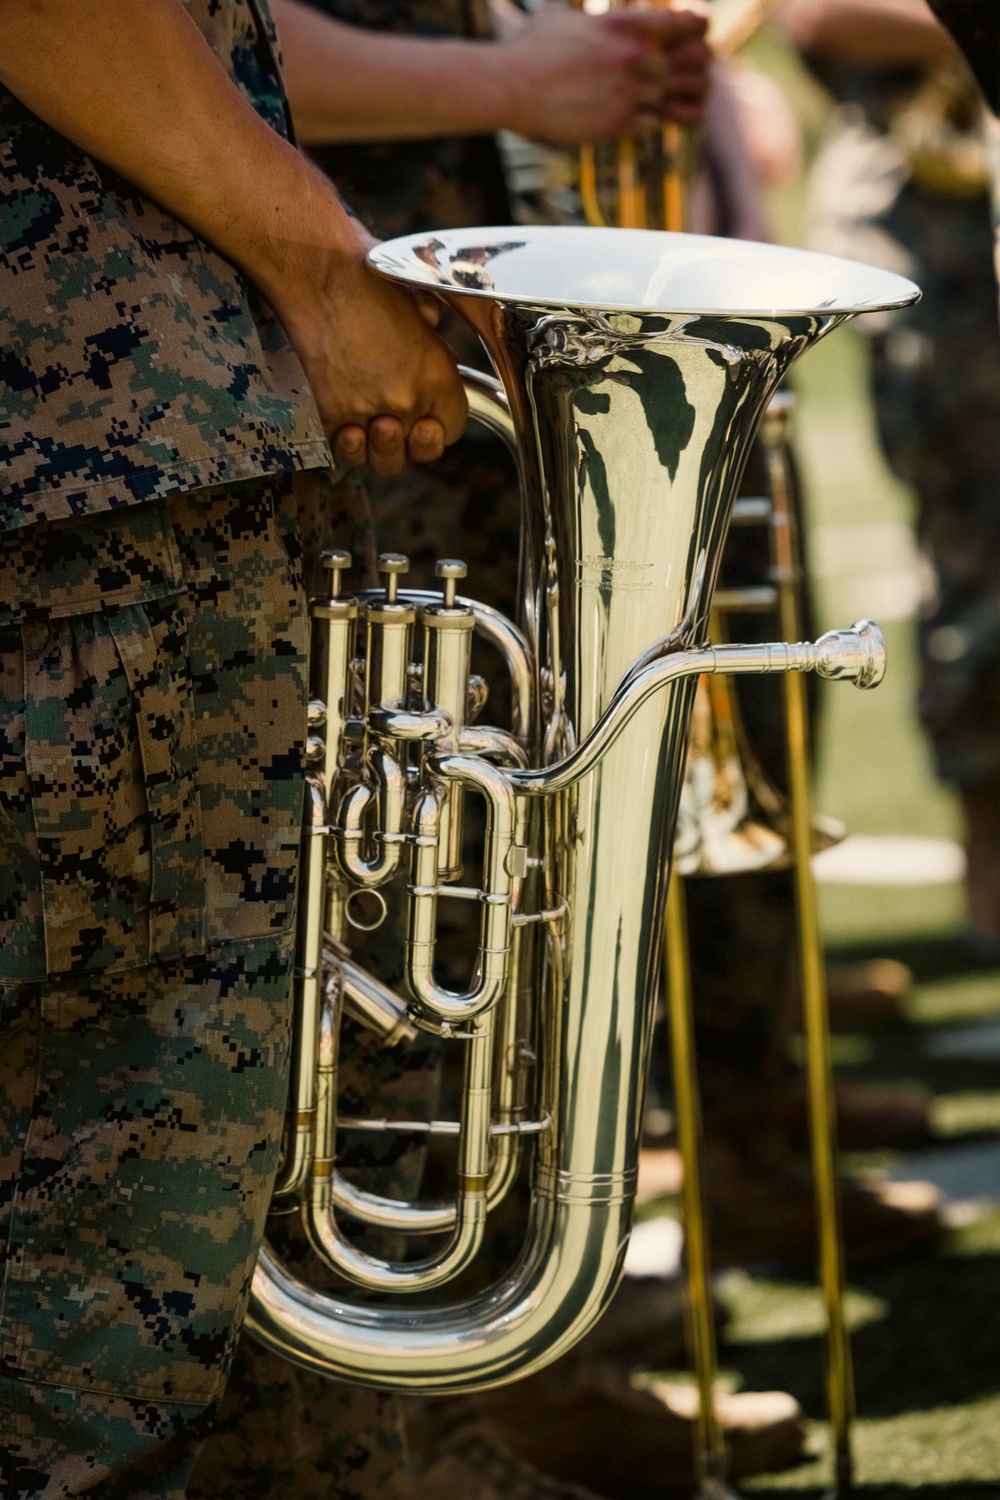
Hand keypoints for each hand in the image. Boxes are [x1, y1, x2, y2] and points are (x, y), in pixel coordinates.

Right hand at [274, 246, 466, 476]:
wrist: (314, 271)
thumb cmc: (364, 273)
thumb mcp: (417, 295)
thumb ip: (429, 322)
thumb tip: (429, 323)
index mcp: (438, 374)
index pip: (454, 425)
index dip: (441, 423)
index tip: (426, 413)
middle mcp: (407, 401)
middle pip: (418, 452)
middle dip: (410, 443)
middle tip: (394, 422)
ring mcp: (367, 412)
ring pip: (380, 459)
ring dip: (376, 450)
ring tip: (367, 427)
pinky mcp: (328, 416)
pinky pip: (339, 451)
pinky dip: (341, 446)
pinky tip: (344, 429)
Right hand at [498, 4, 709, 144]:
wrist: (510, 88)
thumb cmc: (529, 50)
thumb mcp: (556, 11)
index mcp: (622, 25)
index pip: (680, 25)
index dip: (695, 31)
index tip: (698, 37)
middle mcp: (631, 57)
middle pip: (684, 63)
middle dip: (690, 68)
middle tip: (692, 74)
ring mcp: (627, 93)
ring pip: (673, 96)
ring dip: (677, 98)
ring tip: (680, 102)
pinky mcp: (616, 124)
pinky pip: (655, 123)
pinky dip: (654, 121)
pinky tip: (650, 119)